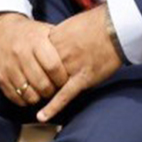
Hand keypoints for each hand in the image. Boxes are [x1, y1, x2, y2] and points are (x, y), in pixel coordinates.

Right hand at [0, 12, 67, 107]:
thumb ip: (62, 46)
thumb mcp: (47, 32)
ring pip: (29, 94)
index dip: (63, 79)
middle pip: (42, 84)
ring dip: (39, 98)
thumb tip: (82, 61)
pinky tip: (31, 93)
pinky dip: (25, 100)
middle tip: (55, 89)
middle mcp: (20, 53)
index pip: (54, 67)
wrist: (2, 29)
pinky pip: (15, 97)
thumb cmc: (32, 34)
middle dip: (52, 91)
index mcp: (35, 41)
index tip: (66, 81)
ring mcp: (8, 66)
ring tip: (43, 92)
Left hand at [37, 5, 123, 121]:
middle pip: (40, 74)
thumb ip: (56, 38)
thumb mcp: (68, 27)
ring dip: (45, 93)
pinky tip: (42, 116)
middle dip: (37, 82)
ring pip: (50, 85)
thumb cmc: (95, 25)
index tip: (28, 73)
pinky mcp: (83, 78)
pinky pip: (65, 96)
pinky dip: (53, 107)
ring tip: (37, 100)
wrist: (113, 27)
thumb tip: (50, 44)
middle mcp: (58, 55)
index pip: (34, 59)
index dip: (32, 68)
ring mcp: (70, 67)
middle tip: (33, 90)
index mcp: (52, 41)